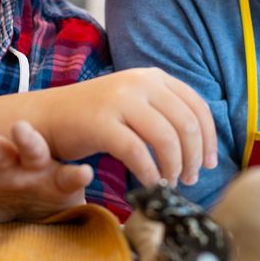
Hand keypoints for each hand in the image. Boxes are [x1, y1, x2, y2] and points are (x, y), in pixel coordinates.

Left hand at [0, 120, 91, 227]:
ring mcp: (38, 169)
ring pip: (34, 150)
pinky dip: (78, 174)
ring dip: (28, 140)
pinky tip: (85, 173)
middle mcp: (10, 161)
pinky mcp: (63, 182)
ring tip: (22, 130)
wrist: (41, 213)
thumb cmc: (0, 201)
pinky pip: (71, 177)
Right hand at [29, 68, 217, 187]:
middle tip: (190, 179)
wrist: (48, 116)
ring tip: (170, 182)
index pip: (197, 107)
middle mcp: (140, 83)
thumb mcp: (136, 103)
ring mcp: (120, 100)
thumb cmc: (97, 117)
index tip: (211, 163)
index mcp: (154, 77)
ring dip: (174, 167)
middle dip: (194, 157)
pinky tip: (150, 183)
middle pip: (185, 124)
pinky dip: (149, 172)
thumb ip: (165, 112)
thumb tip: (202, 144)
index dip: (209, 138)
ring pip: (166, 138)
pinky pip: (137, 152)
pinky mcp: (101, 122)